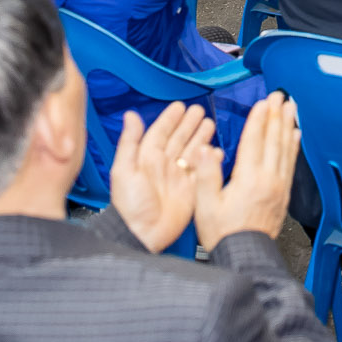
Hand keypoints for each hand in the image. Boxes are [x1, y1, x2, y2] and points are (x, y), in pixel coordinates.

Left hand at [110, 101, 215, 252]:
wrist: (142, 234)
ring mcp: (178, 178)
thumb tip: (130, 115)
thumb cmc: (130, 205)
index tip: (180, 106)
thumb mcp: (124, 170)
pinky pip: (202, 171)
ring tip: (210, 124)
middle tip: (200, 110)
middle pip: (179, 139)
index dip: (170, 119)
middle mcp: (164, 165)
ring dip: (201, 138)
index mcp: (147, 158)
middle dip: (189, 124)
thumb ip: (129, 142)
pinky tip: (216, 152)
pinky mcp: (190, 191)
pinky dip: (210, 160)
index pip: (161, 132)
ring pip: (192, 152)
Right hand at [192, 92, 299, 251]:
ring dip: (288, 126)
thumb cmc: (222, 233)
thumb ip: (205, 175)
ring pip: (286, 149)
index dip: (258, 119)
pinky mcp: (284, 194)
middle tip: (280, 96)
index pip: (254, 141)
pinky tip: (295, 136)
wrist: (244, 256)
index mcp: (248, 179)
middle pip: (274, 140)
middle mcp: (268, 179)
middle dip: (276, 116)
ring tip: (292, 108)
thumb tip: (205, 149)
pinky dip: (294, 147)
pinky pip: (291, 164)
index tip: (263, 102)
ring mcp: (279, 186)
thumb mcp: (205, 205)